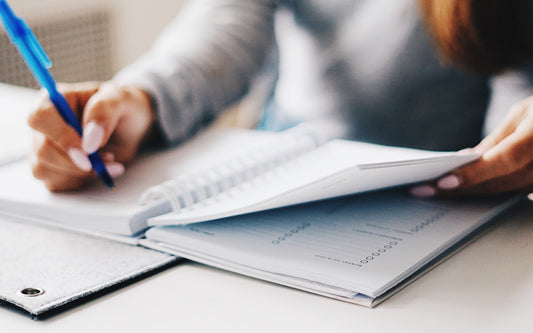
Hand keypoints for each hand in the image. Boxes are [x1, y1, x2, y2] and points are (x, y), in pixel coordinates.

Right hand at [28, 81, 154, 190]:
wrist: (132, 127)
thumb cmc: (123, 107)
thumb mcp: (121, 99)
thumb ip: (103, 112)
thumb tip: (89, 141)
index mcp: (54, 99)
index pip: (40, 118)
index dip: (62, 137)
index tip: (89, 150)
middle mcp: (44, 124)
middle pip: (43, 150)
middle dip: (78, 161)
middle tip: (110, 157)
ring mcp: (44, 147)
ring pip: (45, 169)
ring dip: (81, 173)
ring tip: (108, 161)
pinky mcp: (51, 168)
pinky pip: (54, 183)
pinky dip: (80, 181)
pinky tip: (98, 170)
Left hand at [411, 96, 532, 196]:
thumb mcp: (523, 113)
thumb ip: (497, 140)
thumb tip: (466, 161)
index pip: (505, 159)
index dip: (474, 173)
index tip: (443, 182)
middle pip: (503, 182)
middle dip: (463, 187)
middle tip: (426, 190)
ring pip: (510, 192)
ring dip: (474, 193)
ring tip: (439, 192)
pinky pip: (520, 194)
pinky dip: (493, 192)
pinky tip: (468, 191)